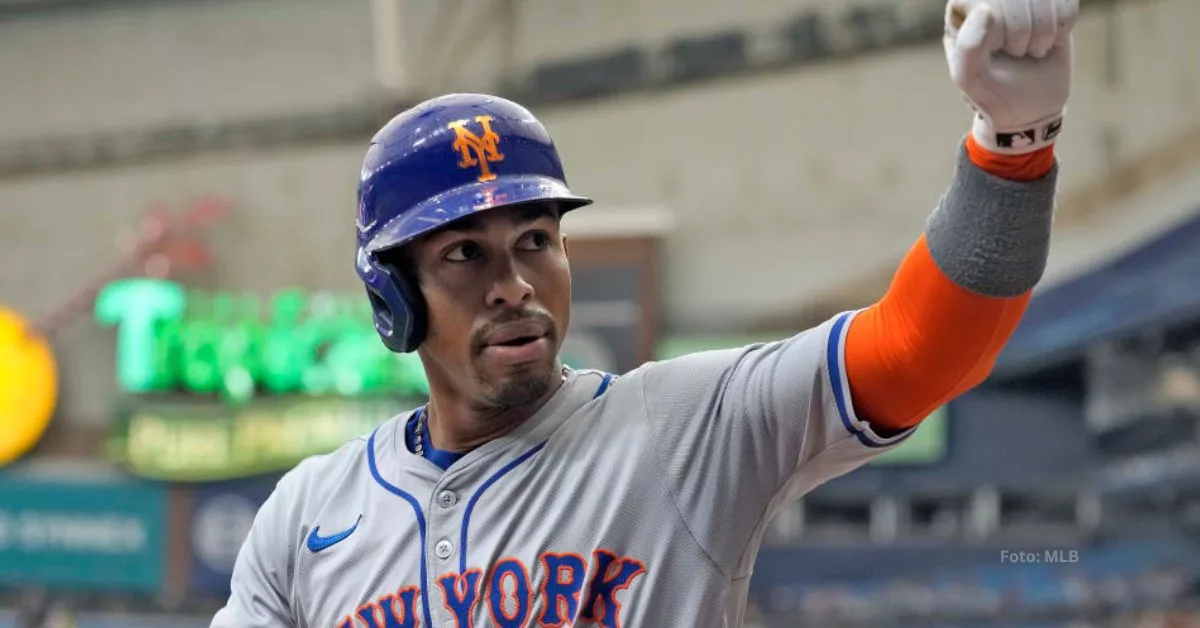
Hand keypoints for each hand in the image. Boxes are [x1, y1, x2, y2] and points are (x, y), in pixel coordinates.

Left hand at [944, 0, 1078, 153]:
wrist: (1028, 105)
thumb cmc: (992, 91)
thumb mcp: (969, 77)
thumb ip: (967, 47)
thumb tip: (985, 10)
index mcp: (962, 9)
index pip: (984, 0)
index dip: (998, 26)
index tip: (997, 49)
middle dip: (1022, 30)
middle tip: (1016, 52)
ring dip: (1043, 32)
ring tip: (1030, 50)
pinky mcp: (1051, 1)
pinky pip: (1067, 1)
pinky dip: (1062, 28)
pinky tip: (1047, 41)